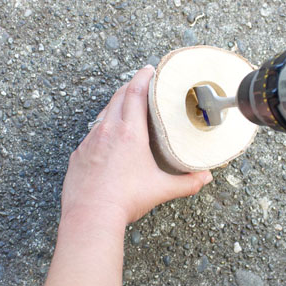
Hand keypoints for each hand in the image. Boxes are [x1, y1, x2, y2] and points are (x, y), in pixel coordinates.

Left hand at [61, 65, 211, 224]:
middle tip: (143, 83)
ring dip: (116, 104)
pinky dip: (103, 126)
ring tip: (127, 106)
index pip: (136, 94)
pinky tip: (109, 137)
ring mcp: (90, 141)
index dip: (143, 77)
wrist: (91, 216)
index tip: (150, 69)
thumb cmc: (126, 200)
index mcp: (130, 134)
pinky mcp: (79, 154)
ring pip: (104, 113)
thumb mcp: (161, 189)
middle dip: (131, 85)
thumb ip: (187, 183)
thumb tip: (206, 177)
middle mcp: (108, 131)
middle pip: (119, 97)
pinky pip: (92, 132)